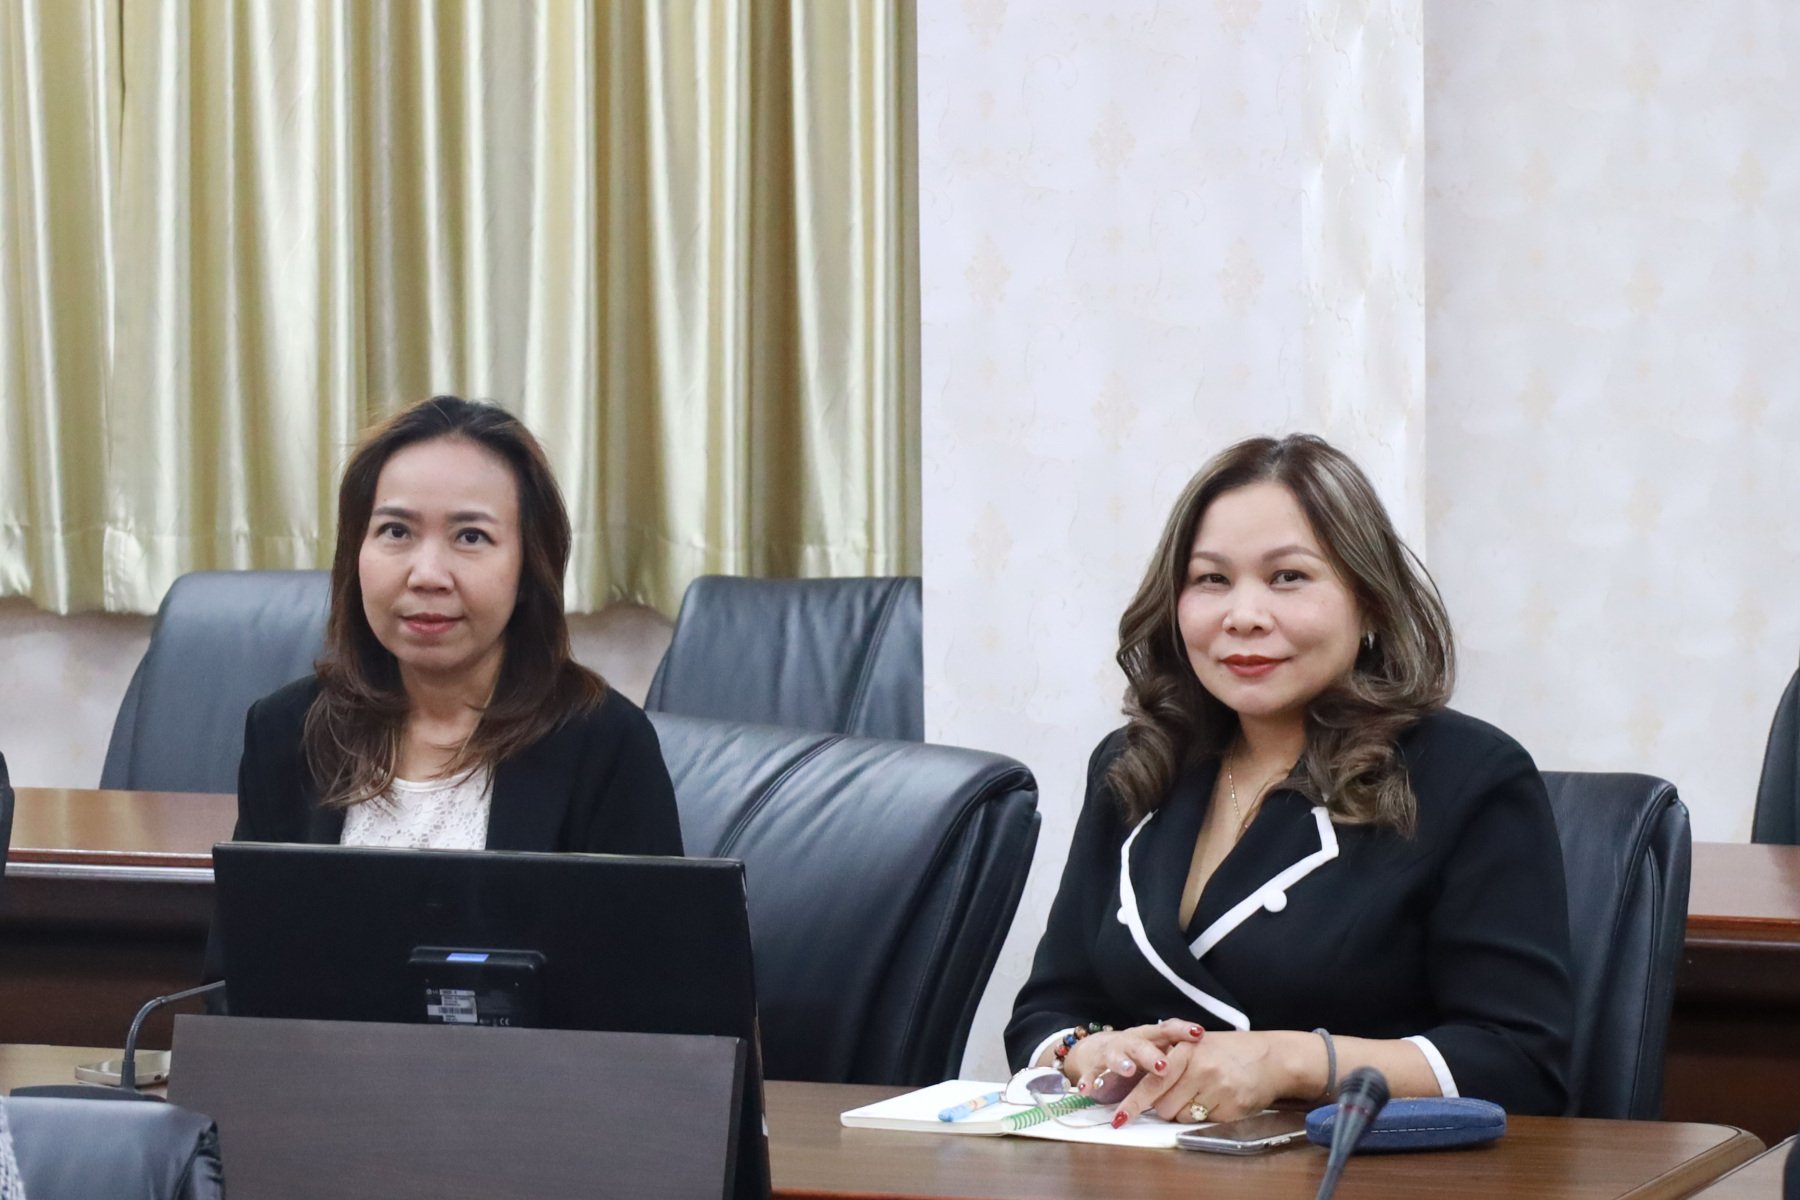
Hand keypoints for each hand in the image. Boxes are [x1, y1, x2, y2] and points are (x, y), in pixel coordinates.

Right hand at [1058, 1018, 1204, 1101]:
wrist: (1095, 1052)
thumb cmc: (1136, 1056)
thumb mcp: (1157, 1052)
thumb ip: (1179, 1058)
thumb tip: (1216, 1065)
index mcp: (1149, 1037)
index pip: (1167, 1030)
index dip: (1182, 1031)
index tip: (1199, 1034)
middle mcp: (1130, 1042)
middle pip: (1141, 1044)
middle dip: (1151, 1054)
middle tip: (1163, 1066)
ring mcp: (1110, 1054)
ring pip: (1115, 1056)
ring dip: (1121, 1063)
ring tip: (1127, 1071)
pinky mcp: (1093, 1068)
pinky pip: (1090, 1074)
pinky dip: (1088, 1081)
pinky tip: (1087, 1090)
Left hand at [1108, 1031, 1282, 1127]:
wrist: (1272, 1058)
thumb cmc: (1232, 1051)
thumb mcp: (1199, 1045)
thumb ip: (1172, 1061)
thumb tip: (1145, 1083)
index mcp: (1188, 1051)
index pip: (1152, 1082)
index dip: (1133, 1103)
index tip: (1119, 1118)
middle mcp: (1201, 1070)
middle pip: (1164, 1106)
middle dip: (1165, 1106)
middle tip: (1181, 1094)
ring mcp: (1217, 1090)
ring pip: (1183, 1116)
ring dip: (1186, 1111)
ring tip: (1204, 1093)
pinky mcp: (1232, 1108)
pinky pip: (1204, 1122)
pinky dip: (1207, 1115)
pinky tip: (1219, 1099)